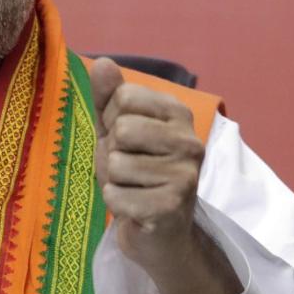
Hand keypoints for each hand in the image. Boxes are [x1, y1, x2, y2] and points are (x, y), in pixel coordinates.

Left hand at [90, 58, 240, 293]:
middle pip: (122, 129)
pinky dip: (116, 202)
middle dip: (113, 151)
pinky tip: (136, 207)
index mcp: (178, 113)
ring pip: (117, 163)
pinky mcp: (172, 207)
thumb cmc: (135, 171)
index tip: (127, 139)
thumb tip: (103, 62)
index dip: (112, 119)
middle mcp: (190, 141)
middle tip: (129, 167)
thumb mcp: (114, 128)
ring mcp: (186, 175)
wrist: (159, 231)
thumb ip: (108, 96)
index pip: (124, 95)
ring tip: (134, 186)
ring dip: (114, 179)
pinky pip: (116, 194)